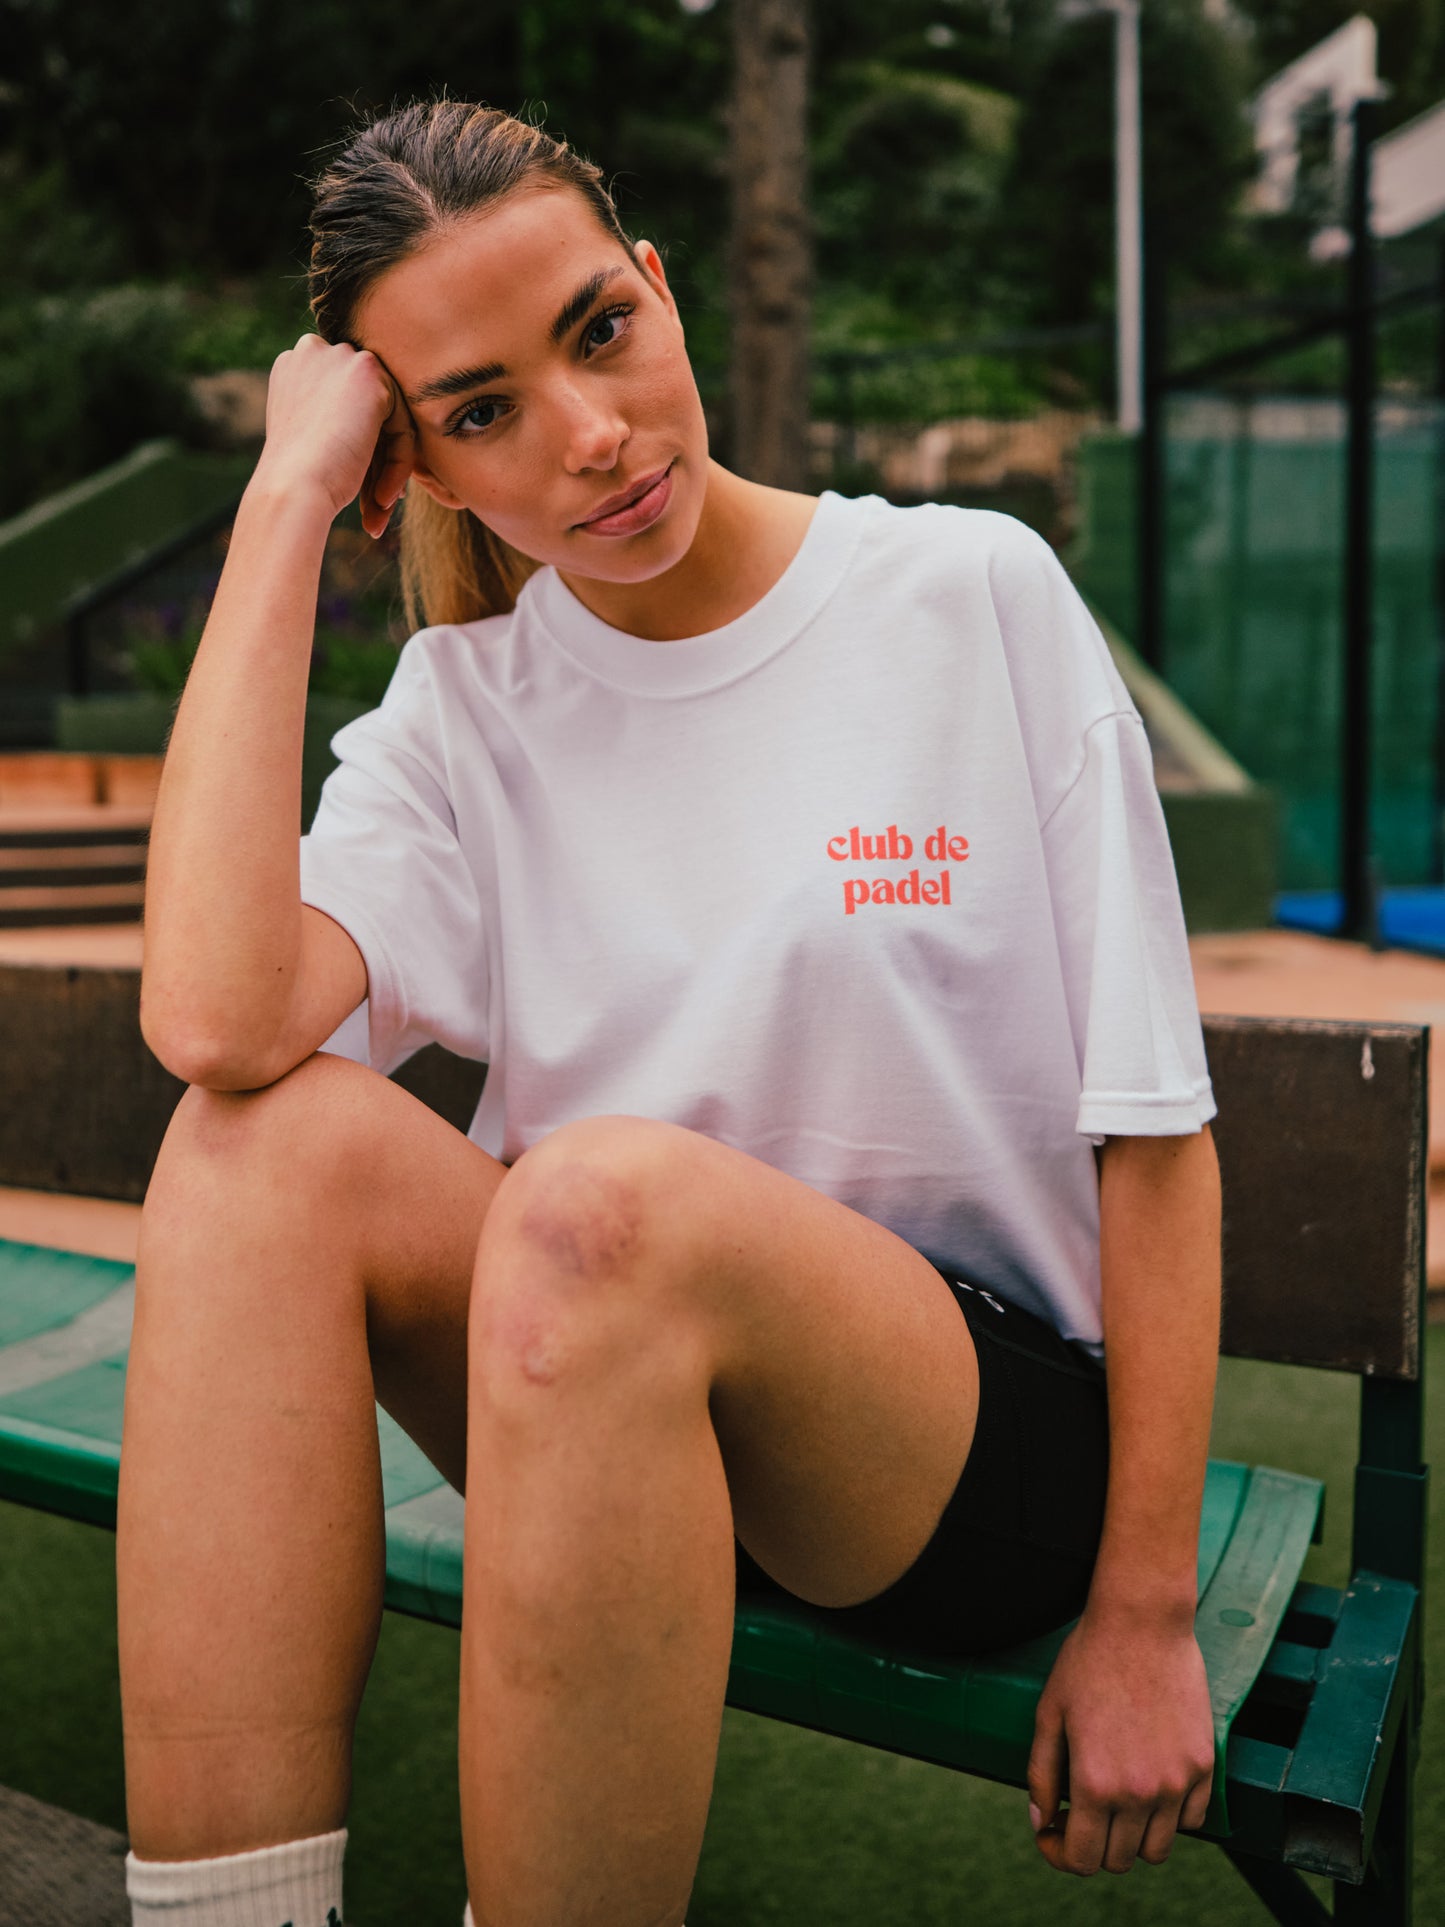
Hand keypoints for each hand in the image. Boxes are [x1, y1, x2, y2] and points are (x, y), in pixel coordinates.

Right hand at [254, 333, 416, 537]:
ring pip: (389, 419)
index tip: (359, 485)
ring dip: (388, 470)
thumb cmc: (296, 480)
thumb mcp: (309, 437)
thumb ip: (336, 417)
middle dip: (377, 460)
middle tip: (376, 504)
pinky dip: (398, 467)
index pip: (346, 404)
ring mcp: (341, 358)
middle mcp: (313, 351)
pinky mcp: (369, 375)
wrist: (291, 490)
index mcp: (293, 366)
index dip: (357, 446)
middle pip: (370, 408)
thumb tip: (376, 428)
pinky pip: (402, 426)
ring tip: (378, 509)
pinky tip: (380, 499)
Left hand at [1026, 1602, 1214, 1874]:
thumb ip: (1040, 1774)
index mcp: (1094, 1784)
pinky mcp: (1204, 1767)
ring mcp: (1177, 1783)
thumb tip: (1040, 1821)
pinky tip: (1149, 1785)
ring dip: (1133, 1837)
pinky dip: (1170, 1817)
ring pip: (1157, 1850)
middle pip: (1120, 1860)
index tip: (1054, 1834)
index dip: (1061, 1856)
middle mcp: (1139, 1794)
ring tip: (1116, 1802)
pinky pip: (1191, 1821)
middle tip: (1080, 1815)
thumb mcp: (1049, 1714)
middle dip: (1094, 1846)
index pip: (1082, 1860)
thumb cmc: (1088, 1661)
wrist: (1142, 1622)